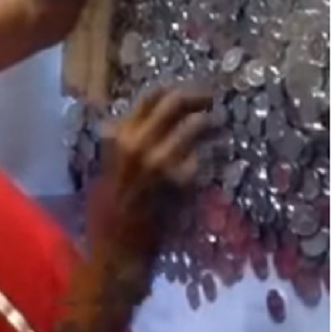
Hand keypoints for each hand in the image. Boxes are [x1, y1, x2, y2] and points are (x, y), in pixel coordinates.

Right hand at [94, 86, 212, 255]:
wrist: (120, 240)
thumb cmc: (113, 205)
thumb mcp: (111, 164)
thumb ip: (126, 140)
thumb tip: (143, 118)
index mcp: (119, 135)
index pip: (150, 96)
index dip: (174, 90)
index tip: (190, 92)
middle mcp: (137, 141)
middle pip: (175, 102)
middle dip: (199, 97)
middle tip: (213, 100)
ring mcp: (159, 159)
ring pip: (196, 124)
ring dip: (211, 123)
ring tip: (220, 127)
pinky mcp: (180, 179)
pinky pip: (204, 157)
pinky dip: (212, 155)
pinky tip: (215, 158)